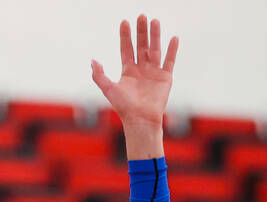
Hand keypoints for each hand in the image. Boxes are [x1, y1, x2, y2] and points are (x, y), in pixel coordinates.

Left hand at [92, 15, 177, 157]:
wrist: (141, 120)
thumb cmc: (124, 107)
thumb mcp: (108, 89)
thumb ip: (99, 75)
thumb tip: (92, 61)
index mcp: (128, 71)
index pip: (126, 49)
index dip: (125, 36)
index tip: (124, 22)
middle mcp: (141, 70)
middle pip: (141, 46)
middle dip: (141, 31)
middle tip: (141, 16)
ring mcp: (154, 73)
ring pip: (155, 50)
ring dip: (155, 36)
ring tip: (154, 21)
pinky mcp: (165, 78)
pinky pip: (169, 61)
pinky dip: (172, 50)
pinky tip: (173, 38)